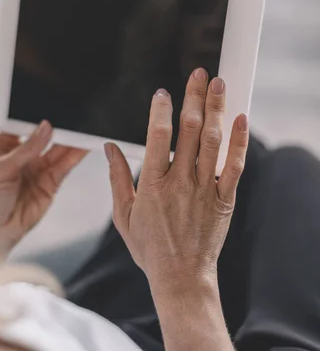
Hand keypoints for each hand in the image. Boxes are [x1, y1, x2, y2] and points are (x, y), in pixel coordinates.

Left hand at [0, 121, 86, 267]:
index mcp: (6, 145)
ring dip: (72, 140)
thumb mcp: (0, 169)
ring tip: (85, 128)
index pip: (24, 124)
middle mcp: (24, 154)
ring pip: (59, 150)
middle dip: (59, 126)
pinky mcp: (51, 182)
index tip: (51, 106)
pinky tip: (85, 145)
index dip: (37, 115)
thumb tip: (46, 128)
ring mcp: (39, 168)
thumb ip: (26, 149)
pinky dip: (76, 155)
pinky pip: (66, 166)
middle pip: (46, 136)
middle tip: (73, 115)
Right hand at [104, 68, 248, 295]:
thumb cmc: (150, 248)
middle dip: (194, 97)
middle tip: (199, 73)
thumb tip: (108, 147)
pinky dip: (239, 142)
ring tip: (219, 84)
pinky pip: (235, 167)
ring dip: (216, 109)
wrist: (181, 277)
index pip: (158, 136)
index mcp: (152, 184)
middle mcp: (179, 182)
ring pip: (212, 142)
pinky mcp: (224, 200)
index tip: (163, 92)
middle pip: (188, 130)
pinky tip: (240, 119)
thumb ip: (116, 178)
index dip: (161, 109)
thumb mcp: (123, 215)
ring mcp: (204, 190)